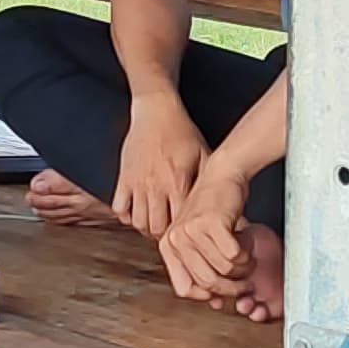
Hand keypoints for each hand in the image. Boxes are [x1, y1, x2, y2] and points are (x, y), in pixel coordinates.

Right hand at [112, 93, 207, 241]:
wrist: (156, 110)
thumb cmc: (182, 132)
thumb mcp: (204, 155)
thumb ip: (211, 182)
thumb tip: (229, 200)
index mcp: (178, 182)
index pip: (180, 223)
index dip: (185, 234)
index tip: (190, 235)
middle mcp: (156, 185)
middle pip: (156, 228)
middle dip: (164, 236)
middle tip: (171, 234)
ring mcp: (137, 182)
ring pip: (137, 221)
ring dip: (146, 228)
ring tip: (156, 224)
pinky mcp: (124, 177)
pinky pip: (119, 208)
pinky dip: (126, 216)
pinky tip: (137, 212)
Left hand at [156, 165, 254, 306]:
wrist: (223, 175)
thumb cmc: (214, 207)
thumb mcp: (202, 240)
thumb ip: (206, 270)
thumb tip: (214, 304)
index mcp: (169, 246)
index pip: (184, 288)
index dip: (207, 295)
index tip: (222, 293)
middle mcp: (176, 239)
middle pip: (208, 283)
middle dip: (233, 287)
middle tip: (245, 280)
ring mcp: (191, 230)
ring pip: (224, 270)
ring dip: (243, 269)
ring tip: (247, 258)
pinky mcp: (210, 223)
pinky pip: (234, 255)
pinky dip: (247, 255)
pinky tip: (247, 244)